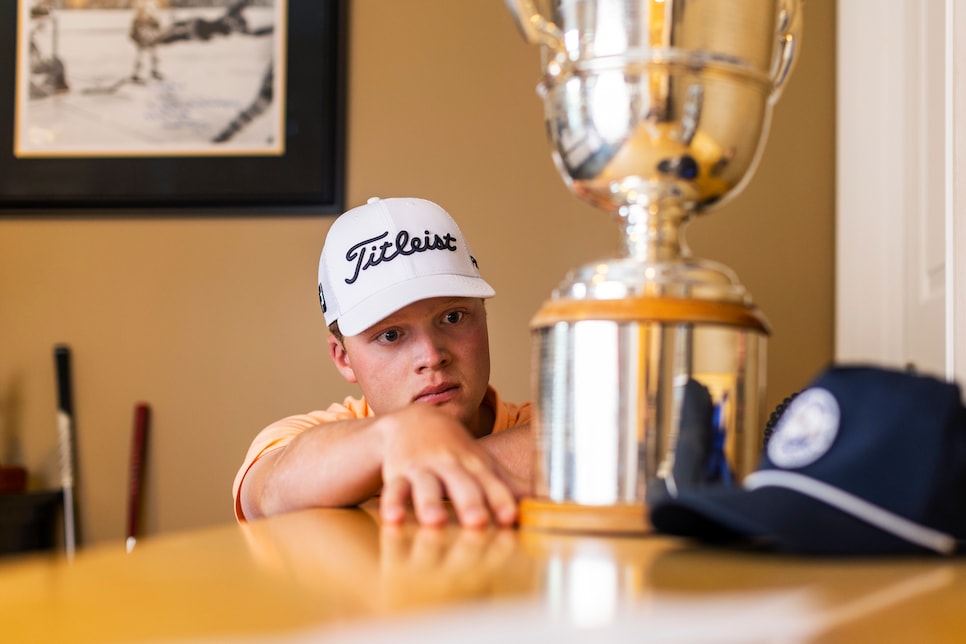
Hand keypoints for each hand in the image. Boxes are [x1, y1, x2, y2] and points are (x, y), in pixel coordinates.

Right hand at [377, 405, 524, 527]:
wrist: (415, 420)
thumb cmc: (457, 450)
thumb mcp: (484, 464)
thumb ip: (511, 486)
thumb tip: (547, 503)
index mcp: (476, 465)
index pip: (492, 484)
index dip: (501, 500)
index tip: (510, 517)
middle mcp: (451, 465)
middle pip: (462, 484)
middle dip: (470, 503)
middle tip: (477, 522)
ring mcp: (423, 468)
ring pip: (427, 486)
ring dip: (430, 503)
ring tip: (434, 521)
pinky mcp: (398, 474)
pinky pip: (395, 489)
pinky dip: (393, 504)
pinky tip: (392, 519)